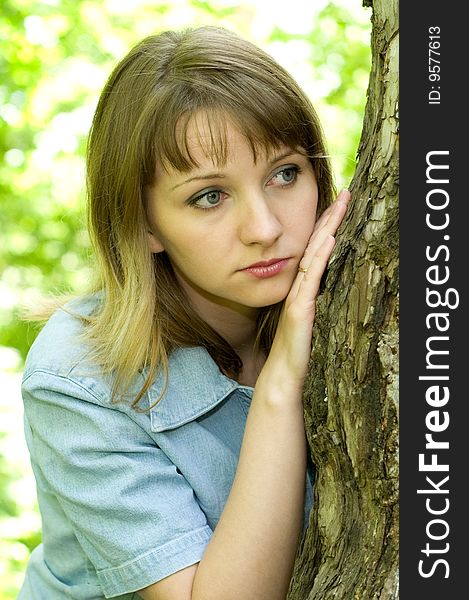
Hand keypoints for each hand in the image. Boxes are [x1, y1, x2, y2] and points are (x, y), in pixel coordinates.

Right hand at [261, 189, 349, 392]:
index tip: (339, 206)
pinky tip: (330, 239)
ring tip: (340, 206)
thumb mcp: (311, 320)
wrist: (284, 373)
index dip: (328, 228)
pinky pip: (311, 278)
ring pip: (313, 255)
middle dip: (330, 219)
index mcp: (304, 288)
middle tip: (345, 194)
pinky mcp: (300, 309)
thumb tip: (329, 286)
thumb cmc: (299, 349)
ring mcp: (298, 296)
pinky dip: (320, 256)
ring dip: (328, 229)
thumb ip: (316, 301)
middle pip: (316, 246)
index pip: (317, 251)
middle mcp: (300, 287)